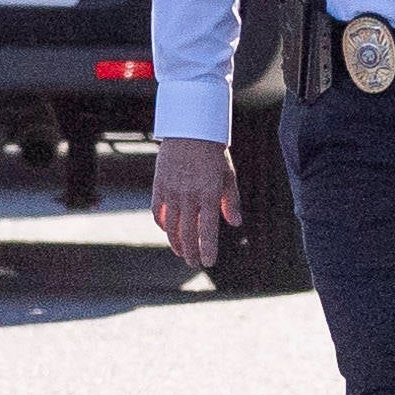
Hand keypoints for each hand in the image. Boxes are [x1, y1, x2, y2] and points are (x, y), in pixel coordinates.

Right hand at [150, 134, 239, 269]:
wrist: (190, 131)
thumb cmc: (214, 154)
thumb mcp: (228, 176)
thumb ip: (231, 201)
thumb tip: (235, 223)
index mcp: (210, 195)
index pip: (208, 231)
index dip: (208, 249)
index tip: (209, 262)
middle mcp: (190, 197)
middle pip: (188, 234)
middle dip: (191, 253)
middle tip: (194, 264)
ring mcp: (172, 193)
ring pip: (172, 227)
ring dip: (176, 243)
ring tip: (181, 252)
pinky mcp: (159, 187)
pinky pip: (158, 213)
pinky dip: (163, 225)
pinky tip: (169, 231)